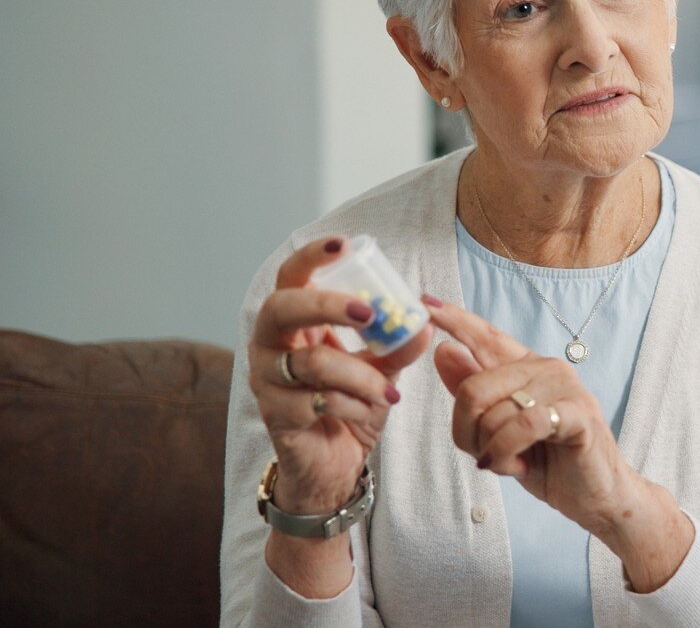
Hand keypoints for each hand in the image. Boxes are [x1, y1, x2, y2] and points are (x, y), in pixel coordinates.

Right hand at [248, 236, 432, 513]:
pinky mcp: (275, 415)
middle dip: (329, 306)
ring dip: (362, 375)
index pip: (290, 278)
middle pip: (281, 308)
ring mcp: (267, 381)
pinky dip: (354, 403)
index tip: (342, 244)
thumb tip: (424, 320)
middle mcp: (270, 345)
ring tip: (387, 391)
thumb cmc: (351, 403)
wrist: (335, 463)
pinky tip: (368, 410)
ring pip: (313, 363)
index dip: (310, 257)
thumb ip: (399, 344)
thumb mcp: (381, 368)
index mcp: (294, 323)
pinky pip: (318, 400)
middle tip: (370, 314)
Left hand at [429, 297, 693, 589]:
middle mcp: (546, 368)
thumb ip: (476, 393)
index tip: (425, 303)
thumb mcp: (501, 430)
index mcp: (526, 367)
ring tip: (509, 463)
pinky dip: (510, 449)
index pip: (486, 336)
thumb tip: (443, 351)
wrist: (597, 496)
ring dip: (492, 449)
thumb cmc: (550, 461)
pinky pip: (525, 424)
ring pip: (496, 411)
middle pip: (474, 387)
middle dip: (466, 430)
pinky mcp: (579, 413)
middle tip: (482, 454)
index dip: (455, 319)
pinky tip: (516, 465)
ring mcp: (565, 388)